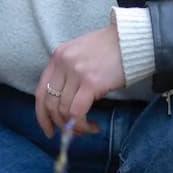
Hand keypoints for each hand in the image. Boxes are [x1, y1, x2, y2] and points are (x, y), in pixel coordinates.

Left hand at [35, 22, 126, 138]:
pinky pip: (77, 112)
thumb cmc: (111, 48)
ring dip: (74, 126)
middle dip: (59, 123)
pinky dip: (82, 124)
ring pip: (63, 110)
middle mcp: (62, 63)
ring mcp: (75, 72)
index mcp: (57, 57)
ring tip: (88, 128)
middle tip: (71, 133)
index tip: (48, 129)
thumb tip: (65, 105)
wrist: (132, 39)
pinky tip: (93, 126)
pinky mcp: (90, 82)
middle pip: (50, 103)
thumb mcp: (81, 53)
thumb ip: (69, 72)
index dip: (42, 115)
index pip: (40, 91)